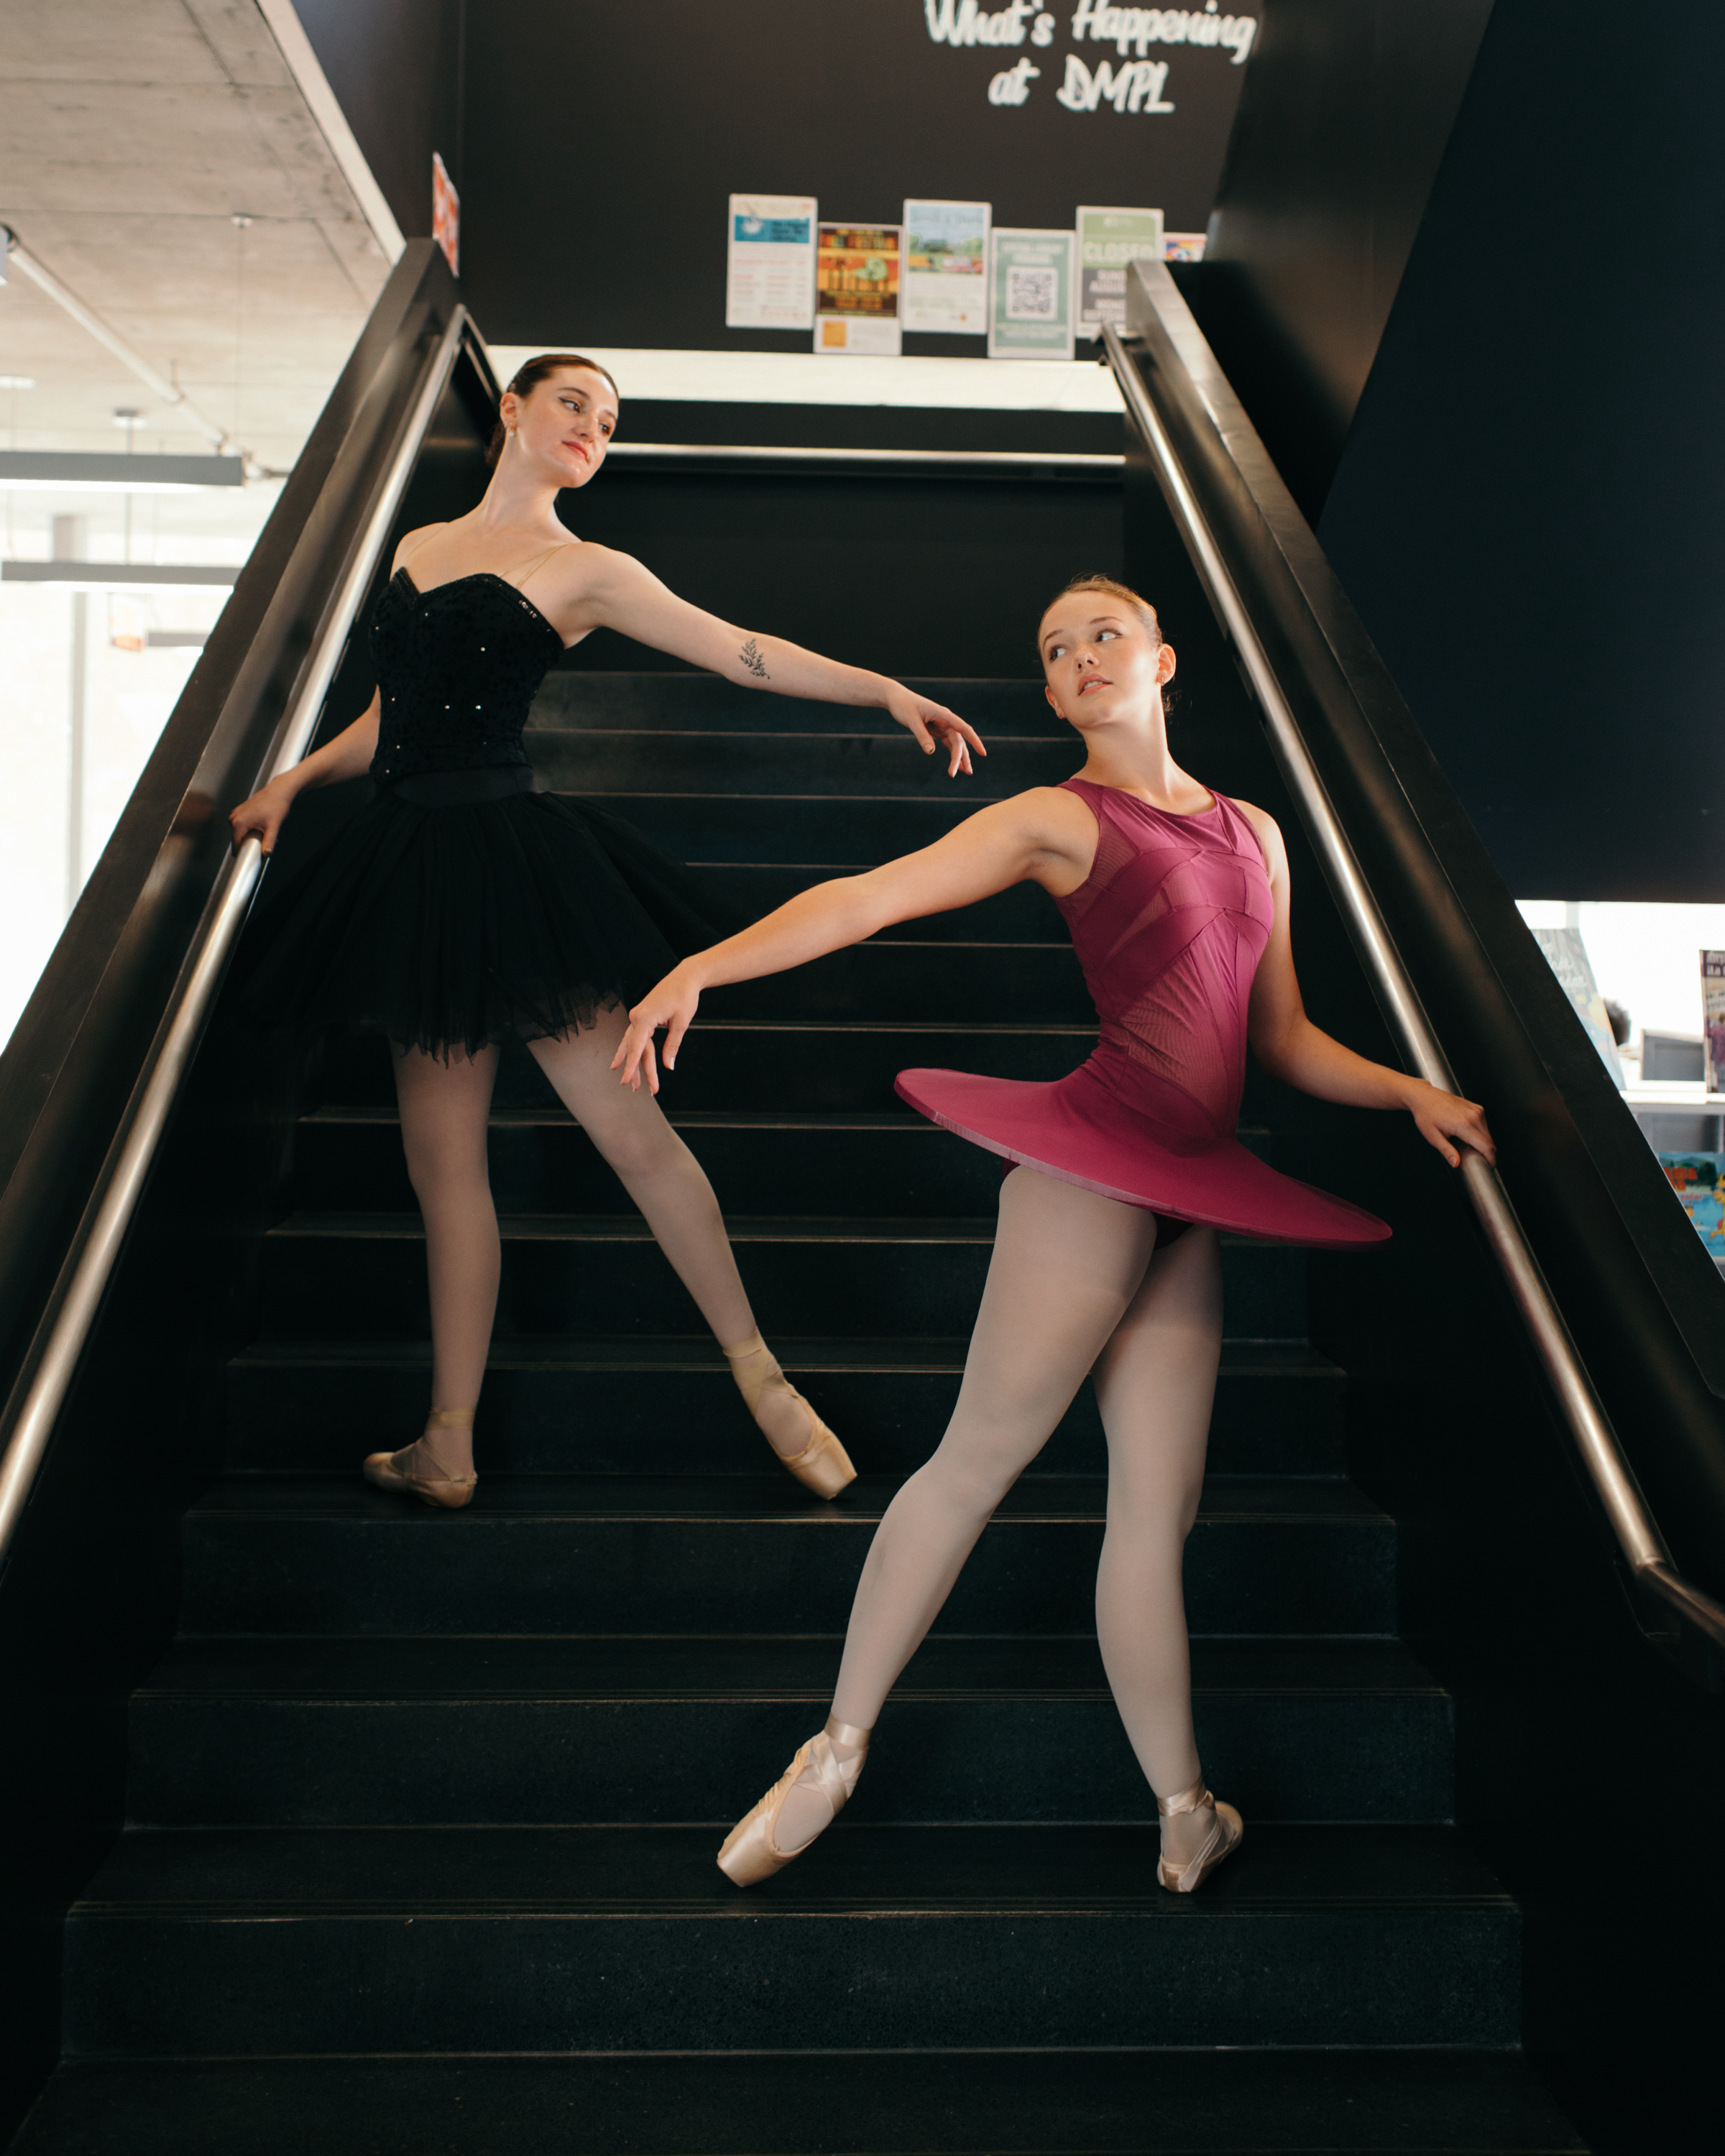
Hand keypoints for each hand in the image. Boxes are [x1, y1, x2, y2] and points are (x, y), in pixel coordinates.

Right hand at [229, 776, 296, 854]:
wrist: (278, 791)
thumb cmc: (276, 805)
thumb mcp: (273, 826)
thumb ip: (269, 841)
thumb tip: (267, 854)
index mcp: (238, 822)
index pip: (236, 845)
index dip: (244, 853)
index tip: (253, 858)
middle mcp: (234, 817)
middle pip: (238, 839)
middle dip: (250, 843)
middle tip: (265, 841)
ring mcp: (236, 813)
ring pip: (240, 833)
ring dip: (251, 836)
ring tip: (264, 832)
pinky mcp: (239, 811)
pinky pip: (242, 825)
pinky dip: (250, 829)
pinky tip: (262, 826)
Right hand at [612, 965, 702, 1093]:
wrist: (685, 977)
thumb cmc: (685, 996)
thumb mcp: (681, 1023)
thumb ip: (673, 1046)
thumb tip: (668, 1066)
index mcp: (645, 1018)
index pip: (636, 1047)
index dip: (631, 1066)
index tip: (626, 1080)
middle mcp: (636, 1017)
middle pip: (635, 1049)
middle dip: (636, 1070)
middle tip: (638, 1089)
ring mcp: (637, 1016)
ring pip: (632, 1045)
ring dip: (632, 1063)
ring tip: (631, 1083)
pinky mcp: (641, 1017)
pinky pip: (635, 1037)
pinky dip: (632, 1051)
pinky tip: (624, 1061)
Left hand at [882, 684, 985, 777]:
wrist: (897, 699)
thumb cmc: (904, 706)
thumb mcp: (911, 721)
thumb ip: (922, 736)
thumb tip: (931, 752)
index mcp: (943, 714)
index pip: (963, 728)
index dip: (974, 740)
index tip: (982, 753)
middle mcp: (946, 720)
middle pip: (959, 740)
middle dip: (961, 757)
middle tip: (963, 773)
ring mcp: (943, 725)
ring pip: (956, 743)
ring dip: (961, 757)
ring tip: (967, 772)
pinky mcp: (937, 730)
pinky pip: (949, 744)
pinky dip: (953, 754)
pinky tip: (957, 766)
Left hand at [1408, 1080, 1495, 1168]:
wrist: (1424, 1096)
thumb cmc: (1426, 1115)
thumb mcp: (1433, 1136)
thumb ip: (1447, 1151)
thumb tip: (1456, 1163)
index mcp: (1464, 1124)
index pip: (1486, 1146)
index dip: (1490, 1159)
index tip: (1488, 1167)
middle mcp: (1474, 1116)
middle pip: (1490, 1141)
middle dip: (1486, 1153)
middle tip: (1475, 1160)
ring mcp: (1477, 1110)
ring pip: (1488, 1134)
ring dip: (1483, 1143)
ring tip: (1469, 1147)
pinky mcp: (1477, 1108)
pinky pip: (1484, 1125)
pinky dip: (1480, 1133)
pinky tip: (1468, 1136)